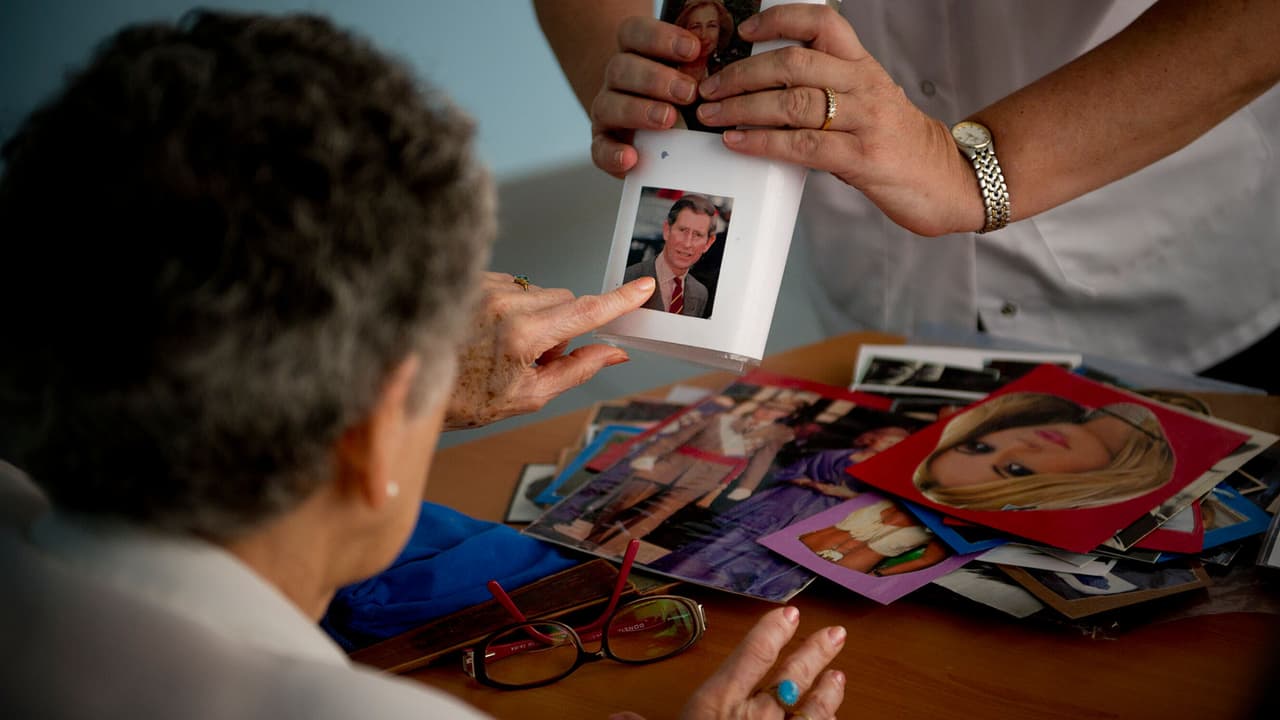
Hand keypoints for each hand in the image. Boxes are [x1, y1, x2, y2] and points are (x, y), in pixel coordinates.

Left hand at [444, 272, 654, 429]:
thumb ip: (577, 370)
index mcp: (520, 335)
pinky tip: (489, 332)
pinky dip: (514, 308)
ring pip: (540, 293)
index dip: (618, 301)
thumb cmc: (464, 398)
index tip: (642, 288)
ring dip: (537, 317)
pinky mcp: (473, 280)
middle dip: (565, 326)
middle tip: (538, 358)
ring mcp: (484, 287)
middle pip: (564, 299)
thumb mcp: (528, 397)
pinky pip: (514, 288)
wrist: (407, 384)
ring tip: (505, 348)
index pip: (583, 313)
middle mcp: (503, 303)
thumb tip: (614, 353)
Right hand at [589, 16, 704, 176]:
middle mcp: (616, 78)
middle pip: (622, 67)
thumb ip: (697, 68)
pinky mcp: (603, 143)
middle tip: (688, 93)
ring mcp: (607, 110)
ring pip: (609, 104)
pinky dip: (613, 154)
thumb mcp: (686, 73)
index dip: (661, 38)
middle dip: (656, 79)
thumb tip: (723, 68)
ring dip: (639, 111)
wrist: (646, 124)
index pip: (635, 33)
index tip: (693, 49)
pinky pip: (599, 148)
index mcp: (634, 52)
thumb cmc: (675, 94)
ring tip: (668, 119)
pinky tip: (631, 158)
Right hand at [679, 606, 845, 719]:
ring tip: (838, 675)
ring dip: (827, 692)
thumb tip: (629, 711)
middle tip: (835, 633)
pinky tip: (832, 717)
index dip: (774, 630)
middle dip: (815, 653)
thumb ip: (663, 717)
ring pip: (812, 710)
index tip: (790, 613)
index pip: (754, 654)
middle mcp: (756, 716)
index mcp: (720, 702)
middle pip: (792, 676)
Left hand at [694, 4, 982, 235]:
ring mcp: (865, 121)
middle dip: (741, 73)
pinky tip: (738, 143)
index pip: (822, 23)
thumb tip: (766, 94)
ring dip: (742, 108)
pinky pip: (803, 145)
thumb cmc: (900, 145)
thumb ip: (827, 92)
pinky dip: (763, 143)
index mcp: (863, 66)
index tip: (744, 31)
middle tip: (708, 87)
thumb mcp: (868, 104)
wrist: (947, 181)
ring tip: (712, 115)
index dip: (779, 20)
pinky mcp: (862, 158)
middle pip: (793, 63)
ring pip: (792, 103)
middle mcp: (864, 85)